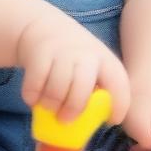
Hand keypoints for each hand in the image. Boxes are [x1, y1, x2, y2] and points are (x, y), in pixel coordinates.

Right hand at [16, 12, 130, 124]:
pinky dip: (32, 95)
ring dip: (51, 105)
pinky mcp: (40, 52)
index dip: (118, 105)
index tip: (111, 121)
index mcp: (104, 60)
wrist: (45, 28)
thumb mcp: (91, 67)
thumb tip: (94, 123)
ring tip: (49, 109)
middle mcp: (85, 54)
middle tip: (65, 121)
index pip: (119, 83)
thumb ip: (96, 90)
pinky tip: (33, 99)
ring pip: (57, 87)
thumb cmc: (73, 58)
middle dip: (74, 108)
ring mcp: (62, 51)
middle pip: (82, 86)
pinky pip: (35, 82)